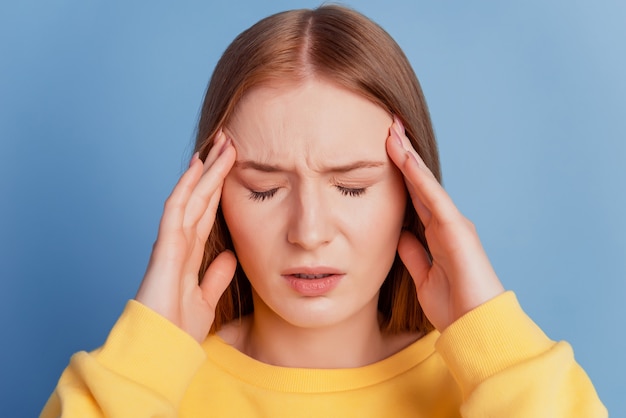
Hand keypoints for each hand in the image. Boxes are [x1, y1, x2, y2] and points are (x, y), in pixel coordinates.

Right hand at [135, 130, 236, 342]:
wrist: (161, 352)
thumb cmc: (177, 330)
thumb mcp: (205, 299)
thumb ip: (216, 276)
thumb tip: (230, 256)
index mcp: (190, 254)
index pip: (208, 212)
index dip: (220, 188)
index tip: (233, 165)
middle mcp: (180, 243)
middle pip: (201, 198)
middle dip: (215, 169)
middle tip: (229, 141)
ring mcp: (171, 244)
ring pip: (190, 197)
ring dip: (205, 170)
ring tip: (220, 144)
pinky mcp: (164, 249)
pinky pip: (175, 211)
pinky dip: (186, 187)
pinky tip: (196, 167)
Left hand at [386, 117, 504, 330]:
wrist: (476, 327)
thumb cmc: (453, 306)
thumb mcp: (423, 277)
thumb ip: (413, 254)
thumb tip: (401, 235)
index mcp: (437, 235)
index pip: (414, 196)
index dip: (400, 174)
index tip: (384, 152)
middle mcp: (446, 224)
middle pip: (419, 182)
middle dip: (404, 155)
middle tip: (389, 128)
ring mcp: (453, 224)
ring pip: (426, 183)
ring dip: (409, 156)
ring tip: (392, 131)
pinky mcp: (457, 230)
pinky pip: (434, 197)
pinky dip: (419, 177)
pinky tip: (405, 157)